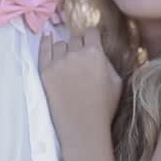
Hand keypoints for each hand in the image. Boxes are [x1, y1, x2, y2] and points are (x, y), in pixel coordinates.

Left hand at [38, 28, 121, 142]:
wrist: (83, 128)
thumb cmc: (104, 108)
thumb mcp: (116, 82)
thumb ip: (107, 62)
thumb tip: (99, 53)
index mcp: (95, 53)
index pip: (92, 33)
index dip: (92, 37)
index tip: (92, 42)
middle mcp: (75, 53)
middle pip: (75, 39)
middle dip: (79, 45)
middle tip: (80, 59)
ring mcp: (58, 62)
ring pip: (60, 44)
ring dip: (64, 49)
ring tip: (67, 60)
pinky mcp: (45, 71)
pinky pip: (43, 49)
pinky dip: (45, 42)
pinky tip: (47, 38)